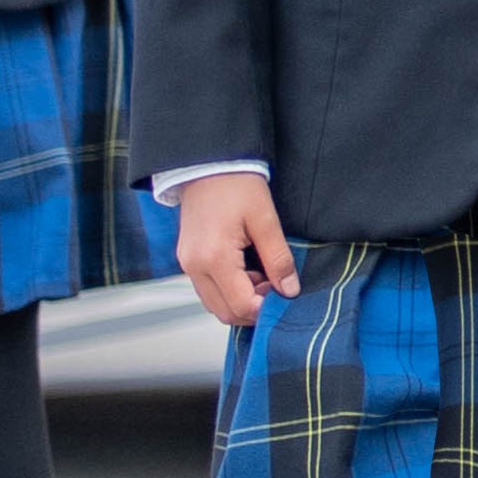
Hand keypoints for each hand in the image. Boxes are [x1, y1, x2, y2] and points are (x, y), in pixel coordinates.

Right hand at [174, 171, 298, 326]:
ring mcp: (187, 265)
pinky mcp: (187, 260)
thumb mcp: (266, 220)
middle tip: (274, 285)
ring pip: (214, 304)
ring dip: (240, 300)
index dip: (266, 308)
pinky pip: (208, 290)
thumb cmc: (237, 186)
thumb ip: (278, 259)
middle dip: (253, 308)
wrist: (208, 165)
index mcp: (214, 258)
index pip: (241, 305)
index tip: (284, 293)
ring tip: (261, 274)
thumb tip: (289, 290)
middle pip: (224, 312)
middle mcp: (194, 267)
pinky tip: (246, 270)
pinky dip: (228, 290)